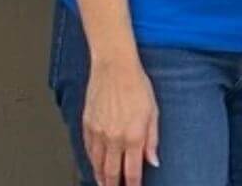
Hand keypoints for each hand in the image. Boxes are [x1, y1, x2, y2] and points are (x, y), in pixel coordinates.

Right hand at [83, 59, 159, 185]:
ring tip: (105, 184)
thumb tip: (153, 160)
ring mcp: (98, 134)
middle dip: (114, 185)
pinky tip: (94, 166)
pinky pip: (88, 151)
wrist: (114, 67)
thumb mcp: (154, 111)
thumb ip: (153, 139)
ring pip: (97, 165)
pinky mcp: (87, 126)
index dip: (133, 184)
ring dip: (101, 177)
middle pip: (112, 173)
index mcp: (133, 135)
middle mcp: (114, 138)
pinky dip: (91, 162)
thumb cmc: (137, 84)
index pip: (131, 171)